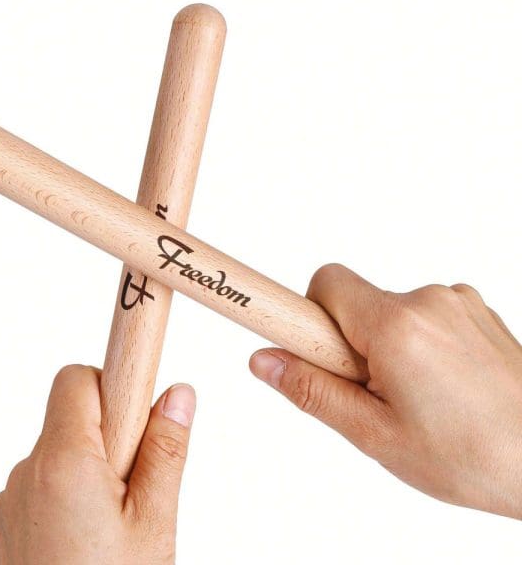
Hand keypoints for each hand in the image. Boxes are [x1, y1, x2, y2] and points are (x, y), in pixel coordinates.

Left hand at [0, 365, 195, 563]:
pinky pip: (46, 481)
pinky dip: (73, 490)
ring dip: (94, 464)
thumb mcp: (155, 520)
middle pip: (72, 416)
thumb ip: (166, 449)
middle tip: (137, 480)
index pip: (76, 379)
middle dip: (111, 432)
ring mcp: (13, 500)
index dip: (112, 383)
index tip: (139, 405)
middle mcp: (26, 474)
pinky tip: (93, 534)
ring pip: (63, 450)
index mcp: (62, 463)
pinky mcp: (10, 522)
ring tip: (117, 517)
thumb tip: (179, 393)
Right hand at [250, 264, 521, 518]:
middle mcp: (428, 300)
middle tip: (369, 392)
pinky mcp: (474, 311)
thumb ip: (313, 391)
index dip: (307, 313)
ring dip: (384, 345)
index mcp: (398, 326)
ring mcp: (457, 302)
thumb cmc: (475, 457)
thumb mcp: (376, 434)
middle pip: (356, 302)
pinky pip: (422, 315)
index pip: (326, 282)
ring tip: (412, 397)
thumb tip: (265, 362)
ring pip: (388, 311)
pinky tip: (438, 386)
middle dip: (348, 342)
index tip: (301, 341)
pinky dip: (415, 343)